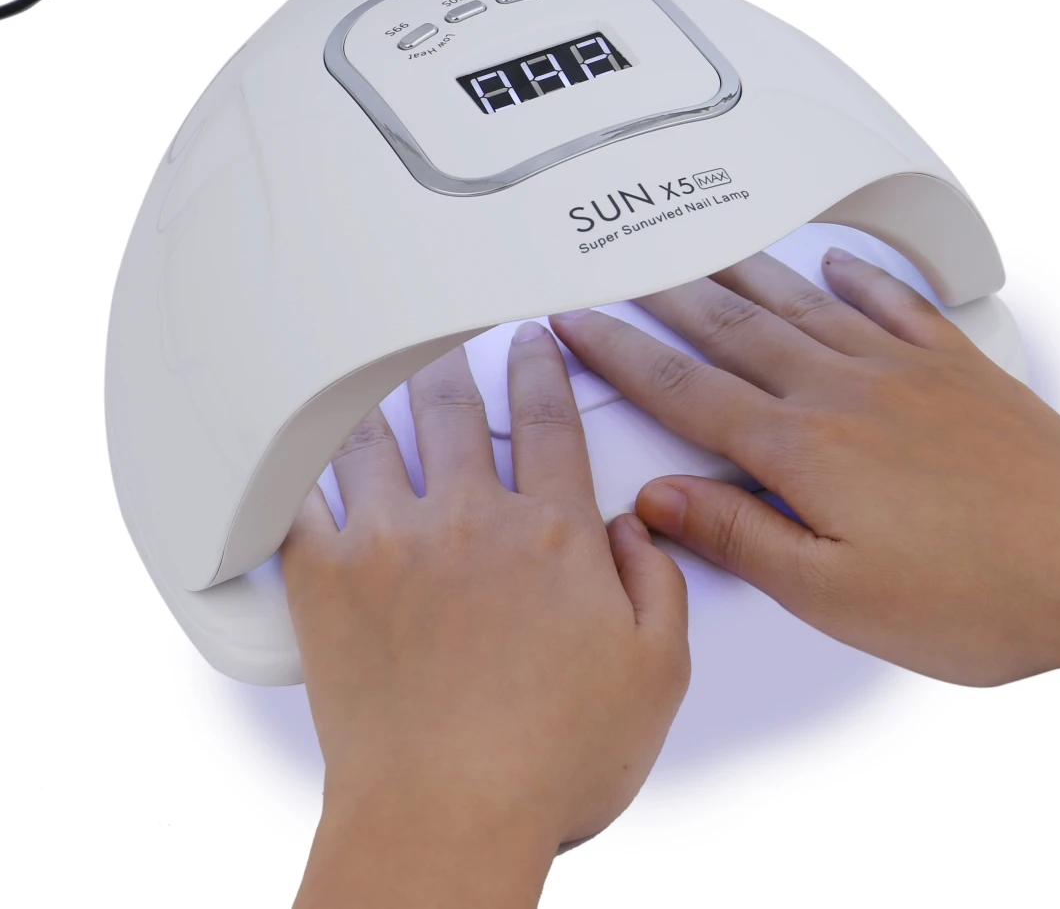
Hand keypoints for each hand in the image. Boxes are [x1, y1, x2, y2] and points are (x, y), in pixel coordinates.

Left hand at [282, 324, 688, 907]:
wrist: (445, 821)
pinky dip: (297, 462)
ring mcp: (392, 542)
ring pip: (377, 434)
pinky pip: (300, 496)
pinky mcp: (328, 579)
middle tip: (453, 343)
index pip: (549, 419)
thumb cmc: (546, 761)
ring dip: (381, 395)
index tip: (534, 345)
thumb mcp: (655, 674)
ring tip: (376, 372)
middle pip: (458, 410)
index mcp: (551, 533)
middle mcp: (470, 521)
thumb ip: (658, 584)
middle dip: (458, 365)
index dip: (542, 370)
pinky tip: (299, 445)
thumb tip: (637, 529)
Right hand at [550, 247, 1059, 691]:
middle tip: (623, 274)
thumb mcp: (835, 596)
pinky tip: (838, 261)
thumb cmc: (979, 594)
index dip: (620, 354)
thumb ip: (740, 536)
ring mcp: (900, 370)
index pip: (684, 389)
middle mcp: (843, 391)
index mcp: (804, 448)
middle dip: (664, 300)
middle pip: (731, 331)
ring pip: (800, 304)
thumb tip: (662, 500)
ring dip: (741, 275)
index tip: (581, 327)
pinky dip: (858, 275)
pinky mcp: (953, 367)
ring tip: (701, 253)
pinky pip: (892, 301)